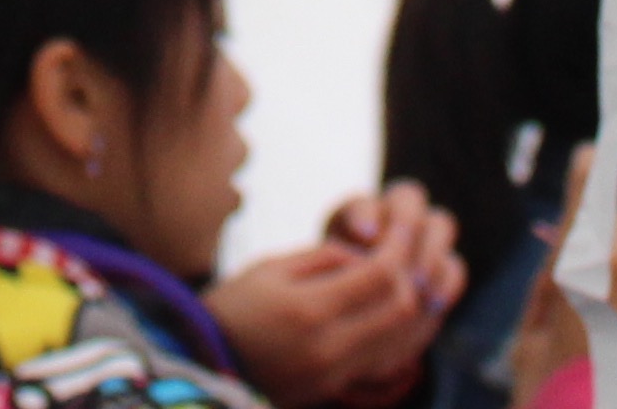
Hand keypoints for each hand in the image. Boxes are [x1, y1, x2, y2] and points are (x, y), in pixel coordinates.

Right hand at [207, 201, 454, 408]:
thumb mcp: (271, 267)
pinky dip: (396, 334)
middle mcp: (328, 347)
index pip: (380, 275)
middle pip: (400, 309)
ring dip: (411, 308)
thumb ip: (324, 258)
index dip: (398, 247)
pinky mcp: (333, 388)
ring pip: (400, 339)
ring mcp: (333, 374)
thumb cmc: (233, 306)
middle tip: (407, 253)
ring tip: (404, 279)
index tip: (400, 228)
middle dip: (412, 275)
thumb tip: (368, 256)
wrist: (205, 364)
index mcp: (309, 309)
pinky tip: (390, 313)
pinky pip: (383, 360)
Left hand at [319, 181, 467, 317]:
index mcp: (358, 212)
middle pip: (409, 197)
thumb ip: (330, 265)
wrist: (353, 323)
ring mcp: (424, 236)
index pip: (365, 202)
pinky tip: (432, 305)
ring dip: (429, 253)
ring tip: (415, 286)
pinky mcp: (444, 268)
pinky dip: (446, 283)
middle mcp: (394, 213)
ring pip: (440, 224)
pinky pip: (454, 266)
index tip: (363, 236)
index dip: (366, 214)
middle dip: (404, 225)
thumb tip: (350, 258)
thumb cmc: (330, 299)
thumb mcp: (320, 281)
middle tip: (395, 259)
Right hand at [499, 155, 616, 402]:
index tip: (592, 149)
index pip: (586, 199)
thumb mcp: (531, 338)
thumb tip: (563, 252)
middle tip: (586, 274)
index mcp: (578, 269)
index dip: (587, 172)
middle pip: (616, 216)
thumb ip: (548, 286)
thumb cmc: (558, 392)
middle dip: (601, 234)